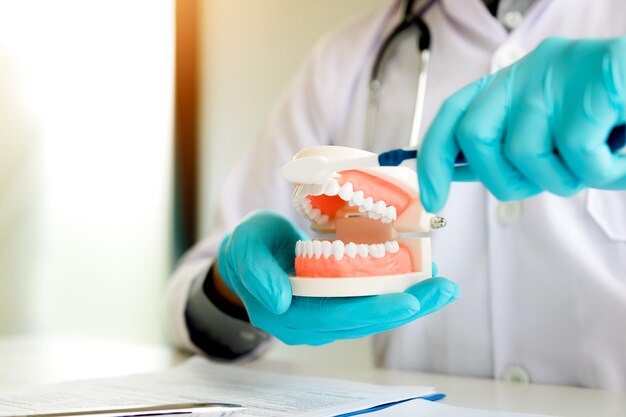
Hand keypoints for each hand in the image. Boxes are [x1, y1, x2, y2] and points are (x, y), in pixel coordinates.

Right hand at [217, 210, 458, 344]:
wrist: (249, 253)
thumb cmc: (248, 247)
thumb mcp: (244, 248)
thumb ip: (258, 274)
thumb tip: (280, 300)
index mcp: (288, 316)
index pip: (336, 317)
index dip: (373, 310)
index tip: (409, 300)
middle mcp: (311, 324)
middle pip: (364, 319)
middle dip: (407, 306)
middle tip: (445, 289)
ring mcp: (326, 316)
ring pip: (373, 313)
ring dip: (412, 300)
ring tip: (444, 285)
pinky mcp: (337, 303)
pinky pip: (371, 300)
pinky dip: (398, 288)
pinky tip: (423, 276)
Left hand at [418, 37, 625, 212]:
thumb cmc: (610, 119)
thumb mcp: (553, 133)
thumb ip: (512, 147)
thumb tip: (462, 172)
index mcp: (513, 84)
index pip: (453, 116)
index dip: (434, 158)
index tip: (432, 196)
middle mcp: (527, 73)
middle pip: (476, 137)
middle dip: (503, 178)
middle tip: (544, 182)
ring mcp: (558, 75)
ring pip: (526, 152)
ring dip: (564, 176)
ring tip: (596, 161)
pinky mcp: (593, 83)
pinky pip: (575, 153)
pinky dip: (601, 172)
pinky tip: (619, 156)